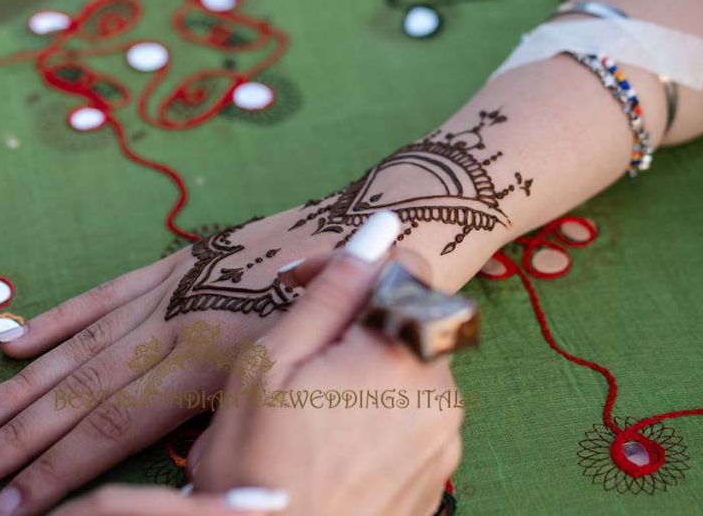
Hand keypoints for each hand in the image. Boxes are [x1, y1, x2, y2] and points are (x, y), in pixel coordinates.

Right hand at [0, 206, 339, 515]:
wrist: (373, 224)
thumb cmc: (346, 317)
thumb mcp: (302, 379)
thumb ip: (234, 418)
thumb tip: (183, 465)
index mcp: (212, 363)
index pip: (116, 427)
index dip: (60, 471)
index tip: (14, 510)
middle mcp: (179, 326)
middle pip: (83, 392)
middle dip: (23, 441)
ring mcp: (172, 290)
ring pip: (82, 348)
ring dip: (24, 388)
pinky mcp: (175, 263)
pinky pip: (103, 296)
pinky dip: (57, 321)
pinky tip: (12, 342)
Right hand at [190, 211, 462, 515]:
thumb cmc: (257, 465)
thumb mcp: (272, 362)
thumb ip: (333, 291)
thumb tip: (381, 226)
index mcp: (403, 354)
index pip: (408, 266)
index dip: (352, 267)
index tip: (303, 287)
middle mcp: (441, 393)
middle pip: (407, 322)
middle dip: (354, 324)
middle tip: (295, 355)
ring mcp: (444, 440)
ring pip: (407, 372)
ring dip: (364, 371)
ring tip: (306, 408)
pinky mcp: (438, 476)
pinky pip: (413, 419)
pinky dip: (377, 415)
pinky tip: (329, 442)